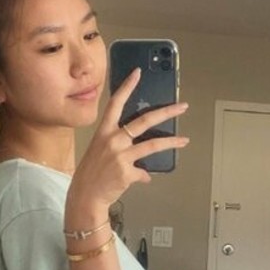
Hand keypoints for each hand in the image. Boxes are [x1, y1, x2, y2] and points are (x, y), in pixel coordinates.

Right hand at [66, 68, 188, 218]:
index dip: (127, 87)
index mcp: (104, 132)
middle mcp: (113, 140)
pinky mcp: (127, 172)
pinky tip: (145, 178)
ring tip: (184, 140)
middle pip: (144, 120)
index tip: (137, 73)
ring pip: (153, 145)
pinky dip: (145, 176)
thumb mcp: (100, 153)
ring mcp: (121, 155)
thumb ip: (119, 148)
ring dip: (171, 142)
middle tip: (181, 107)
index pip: (116, 103)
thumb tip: (138, 156)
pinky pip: (143, 172)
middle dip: (166, 112)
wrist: (84, 196)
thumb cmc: (91, 174)